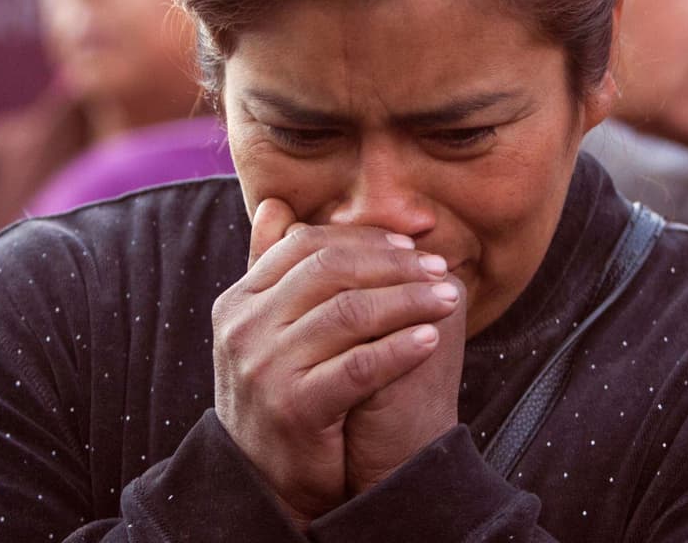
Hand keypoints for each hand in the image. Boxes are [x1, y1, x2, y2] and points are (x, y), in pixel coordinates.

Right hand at [211, 199, 461, 527]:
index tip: (411, 246)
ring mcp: (264, 368)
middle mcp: (243, 329)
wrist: (267, 482)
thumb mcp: (267, 330)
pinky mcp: (294, 408)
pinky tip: (431, 339)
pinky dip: (399, 348)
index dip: (364, 240)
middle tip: (437, 268)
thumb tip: (278, 205)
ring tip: (449, 299)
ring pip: (350, 313)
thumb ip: (274, 270)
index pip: (307, 246)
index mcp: (238, 302)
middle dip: (393, 265)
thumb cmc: (282, 394)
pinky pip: (358, 366)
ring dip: (408, 300)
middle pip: (330, 271)